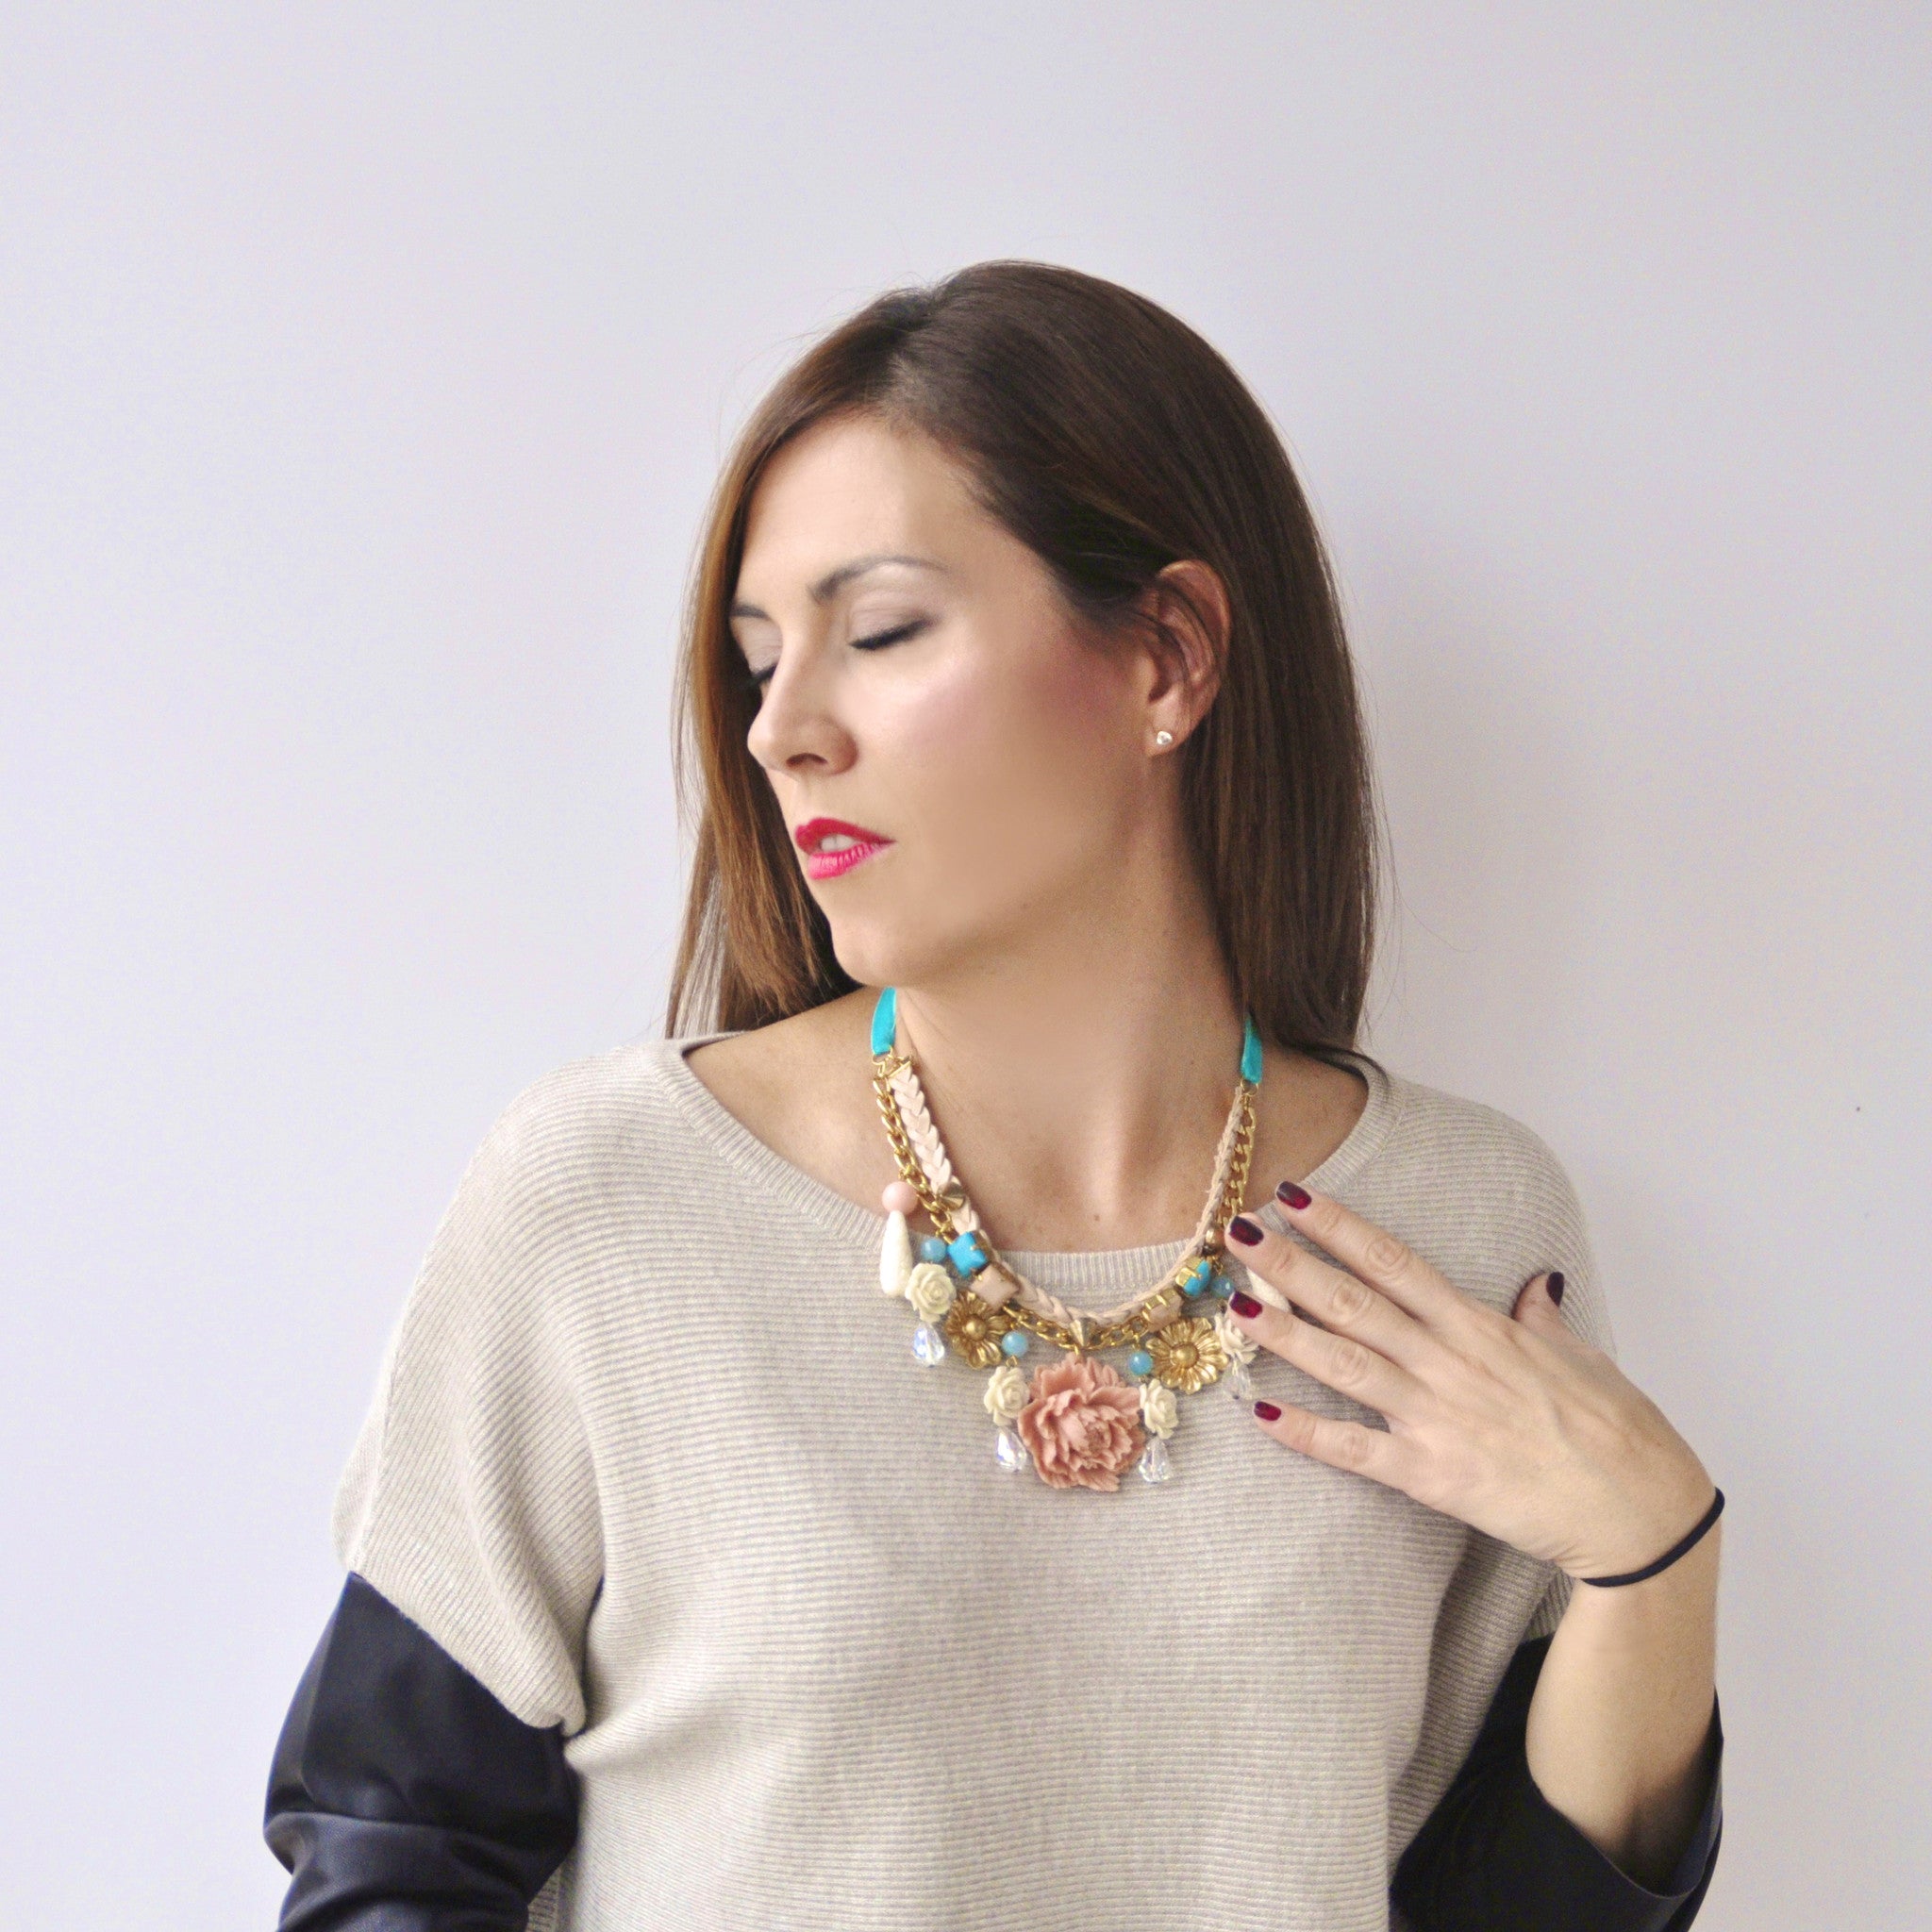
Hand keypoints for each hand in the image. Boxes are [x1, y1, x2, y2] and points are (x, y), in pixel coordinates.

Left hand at [1223, 1185, 1715, 1579]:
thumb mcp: (1580, 1356)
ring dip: (1285, 1334)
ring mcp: (1436, 1417)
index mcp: (1480, 1327)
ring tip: (1235, 1305)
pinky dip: (1306, 1432)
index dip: (1341, 1226)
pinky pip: (1355, 1451)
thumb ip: (1542, 1319)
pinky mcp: (1432, 1475)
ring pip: (1345, 1365)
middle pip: (1355, 1301)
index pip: (1395, 1261)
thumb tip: (1537, 1284)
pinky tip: (1262, 1411)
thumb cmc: (1618, 1430)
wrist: (1640, 1511)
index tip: (1296, 1195)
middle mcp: (1449, 1362)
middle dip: (1291, 1264)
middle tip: (1237, 1230)